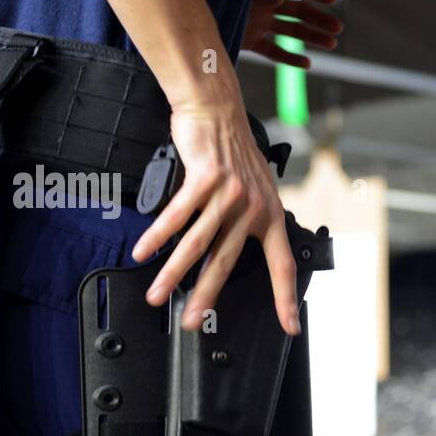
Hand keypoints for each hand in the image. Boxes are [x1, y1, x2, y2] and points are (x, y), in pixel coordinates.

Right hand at [131, 97, 301, 335]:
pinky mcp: (205, 180)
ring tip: (158, 295)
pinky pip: (177, 216)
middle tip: (193, 321)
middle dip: (208, 296)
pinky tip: (144, 252)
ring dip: (174, 273)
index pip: (282, 265)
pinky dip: (158, 236)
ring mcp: (229, 195)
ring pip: (198, 244)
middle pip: (228, 263)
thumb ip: (251, 221)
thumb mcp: (256, 189)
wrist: (218, 111)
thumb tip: (234, 253)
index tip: (291, 324)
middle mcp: (252, 208)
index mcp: (270, 215)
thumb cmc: (234, 152)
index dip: (286, 297)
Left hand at [242, 0, 340, 67]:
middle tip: (338, 28)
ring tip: (332, 43)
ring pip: (291, 30)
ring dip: (312, 36)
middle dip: (319, 19)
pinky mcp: (249, 40)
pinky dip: (288, 58)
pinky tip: (308, 63)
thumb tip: (280, 0)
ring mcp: (258, 22)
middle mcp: (265, 1)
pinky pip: (272, 51)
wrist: (184, 8)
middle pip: (299, 10)